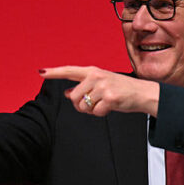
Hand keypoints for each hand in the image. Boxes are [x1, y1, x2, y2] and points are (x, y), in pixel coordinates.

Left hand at [40, 66, 159, 116]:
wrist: (142, 93)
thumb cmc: (121, 89)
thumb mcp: (101, 84)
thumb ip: (83, 87)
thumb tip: (67, 93)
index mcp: (92, 71)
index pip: (69, 71)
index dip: (54, 72)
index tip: (41, 72)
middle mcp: (96, 76)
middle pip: (74, 97)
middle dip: (81, 105)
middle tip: (94, 104)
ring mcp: (103, 86)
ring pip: (84, 106)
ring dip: (91, 110)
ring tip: (104, 104)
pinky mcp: (110, 97)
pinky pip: (95, 112)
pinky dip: (101, 113)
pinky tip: (111, 107)